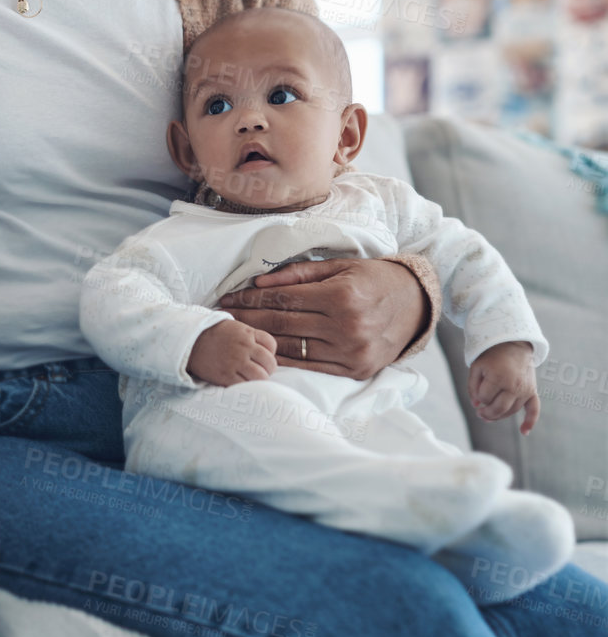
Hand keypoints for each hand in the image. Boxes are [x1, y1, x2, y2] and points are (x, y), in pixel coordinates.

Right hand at [187, 318, 277, 386]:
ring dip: (260, 380)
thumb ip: (251, 337)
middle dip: (267, 369)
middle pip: (270, 363)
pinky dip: (247, 387)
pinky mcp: (226, 375)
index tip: (261, 358)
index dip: (269, 353)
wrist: (189, 341)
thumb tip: (265, 351)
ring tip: (251, 379)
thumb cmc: (213, 335)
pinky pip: (246, 385)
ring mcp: (236, 362)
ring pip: (261, 377)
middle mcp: (244, 347)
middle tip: (259, 371)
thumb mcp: (235, 327)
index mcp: (247, 334)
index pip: (271, 345)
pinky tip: (241, 383)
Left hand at [217, 257, 427, 377]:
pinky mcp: (355, 370)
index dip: (250, 301)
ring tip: (236, 336)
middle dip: (247, 321)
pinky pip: (310, 367)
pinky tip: (264, 353)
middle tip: (221, 318)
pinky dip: (284, 360)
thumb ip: (299, 273)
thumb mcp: (340, 266)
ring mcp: (351, 352)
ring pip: (292, 348)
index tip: (227, 299)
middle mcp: (346, 326)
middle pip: (282, 325)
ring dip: (260, 342)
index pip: (283, 299)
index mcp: (341, 296)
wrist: (415, 304)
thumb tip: (258, 283)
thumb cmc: (373, 279)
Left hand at [468, 342, 539, 435]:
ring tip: (489, 414)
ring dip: (499, 416)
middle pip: (498, 409)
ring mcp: (525, 389)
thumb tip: (476, 405)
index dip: (478, 397)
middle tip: (479, 413)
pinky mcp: (532, 391)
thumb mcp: (476, 367)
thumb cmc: (492, 357)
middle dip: (486, 413)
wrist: (513, 345)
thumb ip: (473, 386)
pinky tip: (524, 431)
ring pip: (511, 411)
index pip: (484, 398)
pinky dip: (530, 421)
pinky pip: (534, 409)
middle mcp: (514, 385)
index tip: (477, 391)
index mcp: (498, 377)